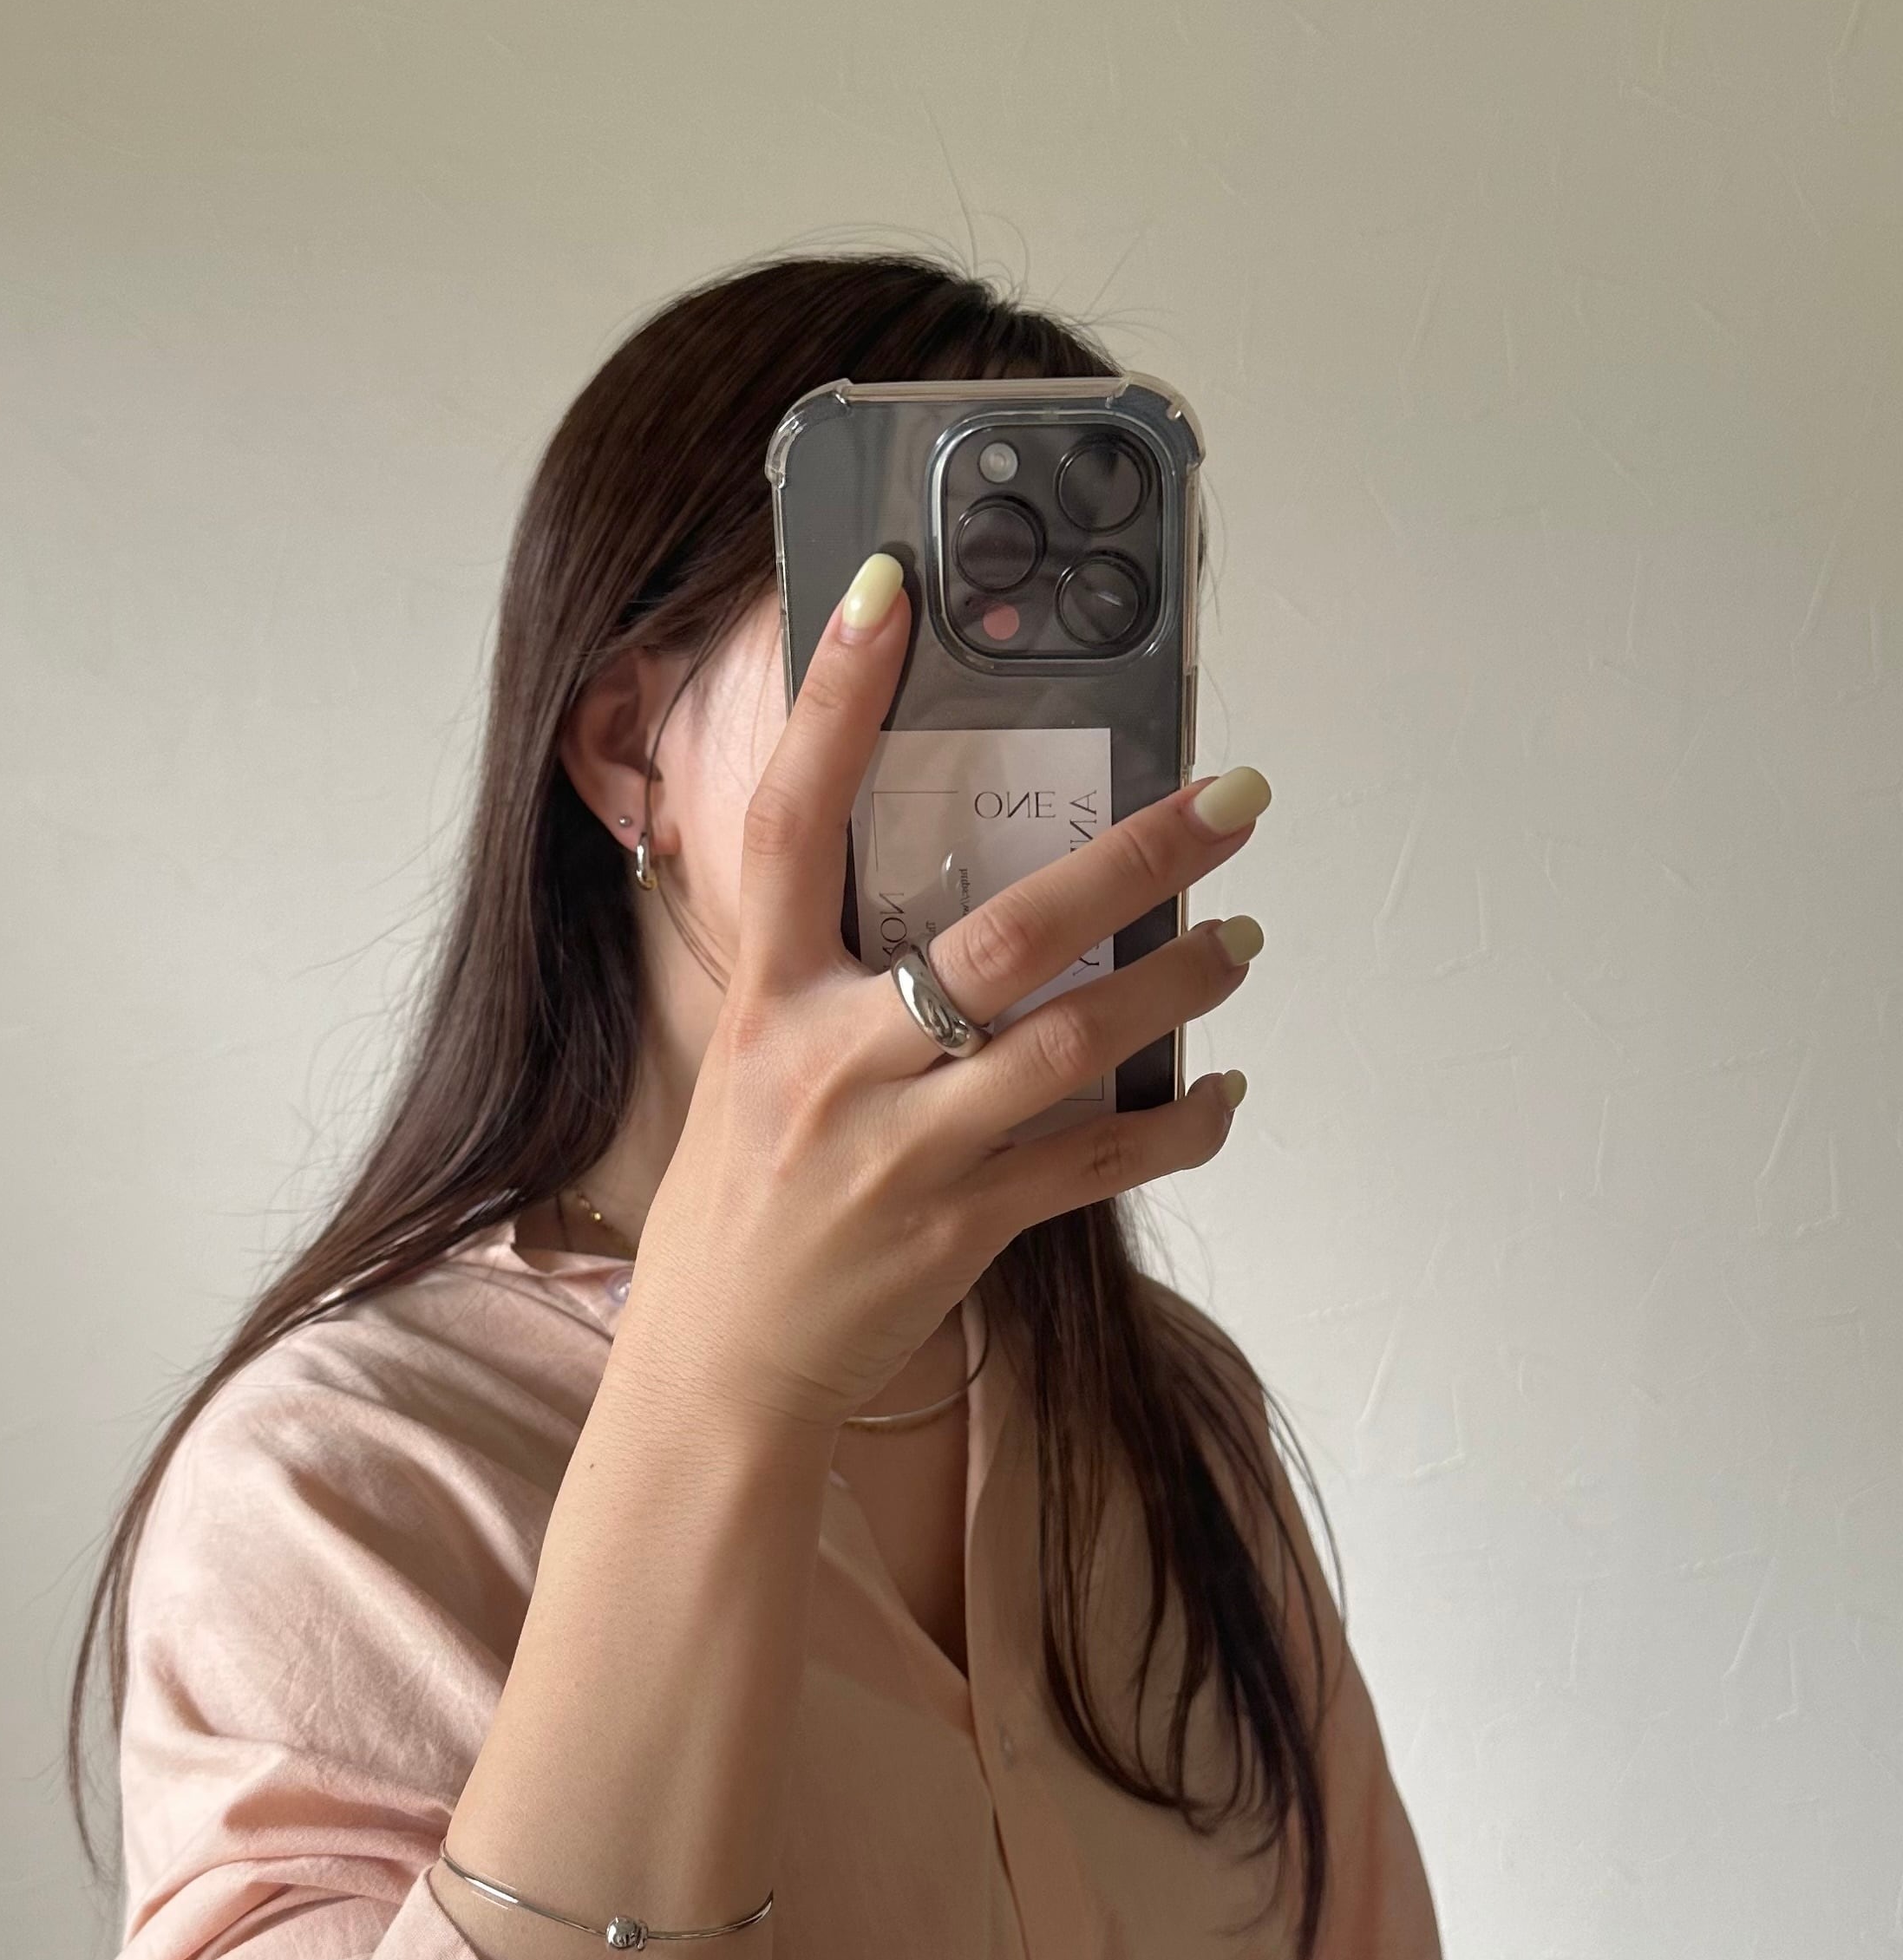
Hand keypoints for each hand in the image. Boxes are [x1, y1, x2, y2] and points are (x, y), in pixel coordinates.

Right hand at [616, 553, 1267, 1433]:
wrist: (719, 1367)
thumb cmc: (737, 1203)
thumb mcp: (747, 1062)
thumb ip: (827, 975)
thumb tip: (934, 884)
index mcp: (765, 1001)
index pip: (792, 822)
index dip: (835, 701)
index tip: (894, 592)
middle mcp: (832, 1064)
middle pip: (1001, 936)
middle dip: (1134, 862)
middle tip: (1232, 801)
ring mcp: (902, 1152)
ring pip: (1070, 1046)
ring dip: (1177, 989)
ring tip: (1240, 945)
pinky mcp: (961, 1229)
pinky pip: (1095, 1165)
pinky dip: (1176, 1128)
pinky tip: (1225, 1094)